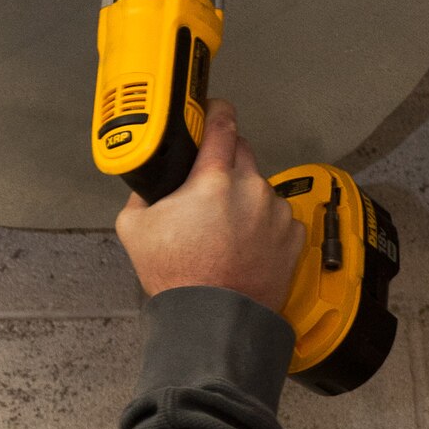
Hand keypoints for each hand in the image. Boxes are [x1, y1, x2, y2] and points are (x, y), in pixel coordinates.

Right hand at [114, 102, 304, 317]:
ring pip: (260, 187)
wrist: (214, 319)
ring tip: (224, 229)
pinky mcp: (293, 236)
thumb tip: (149, 180)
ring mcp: (277, 213)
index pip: (222, 124)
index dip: (215, 111)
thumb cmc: (178, 276)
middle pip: (243, 152)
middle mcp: (252, 189)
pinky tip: (244, 244)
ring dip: (245, 197)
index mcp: (213, 180)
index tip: (212, 110)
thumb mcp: (135, 229)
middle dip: (225, 162)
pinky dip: (262, 223)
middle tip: (206, 189)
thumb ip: (142, 193)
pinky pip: (277, 216)